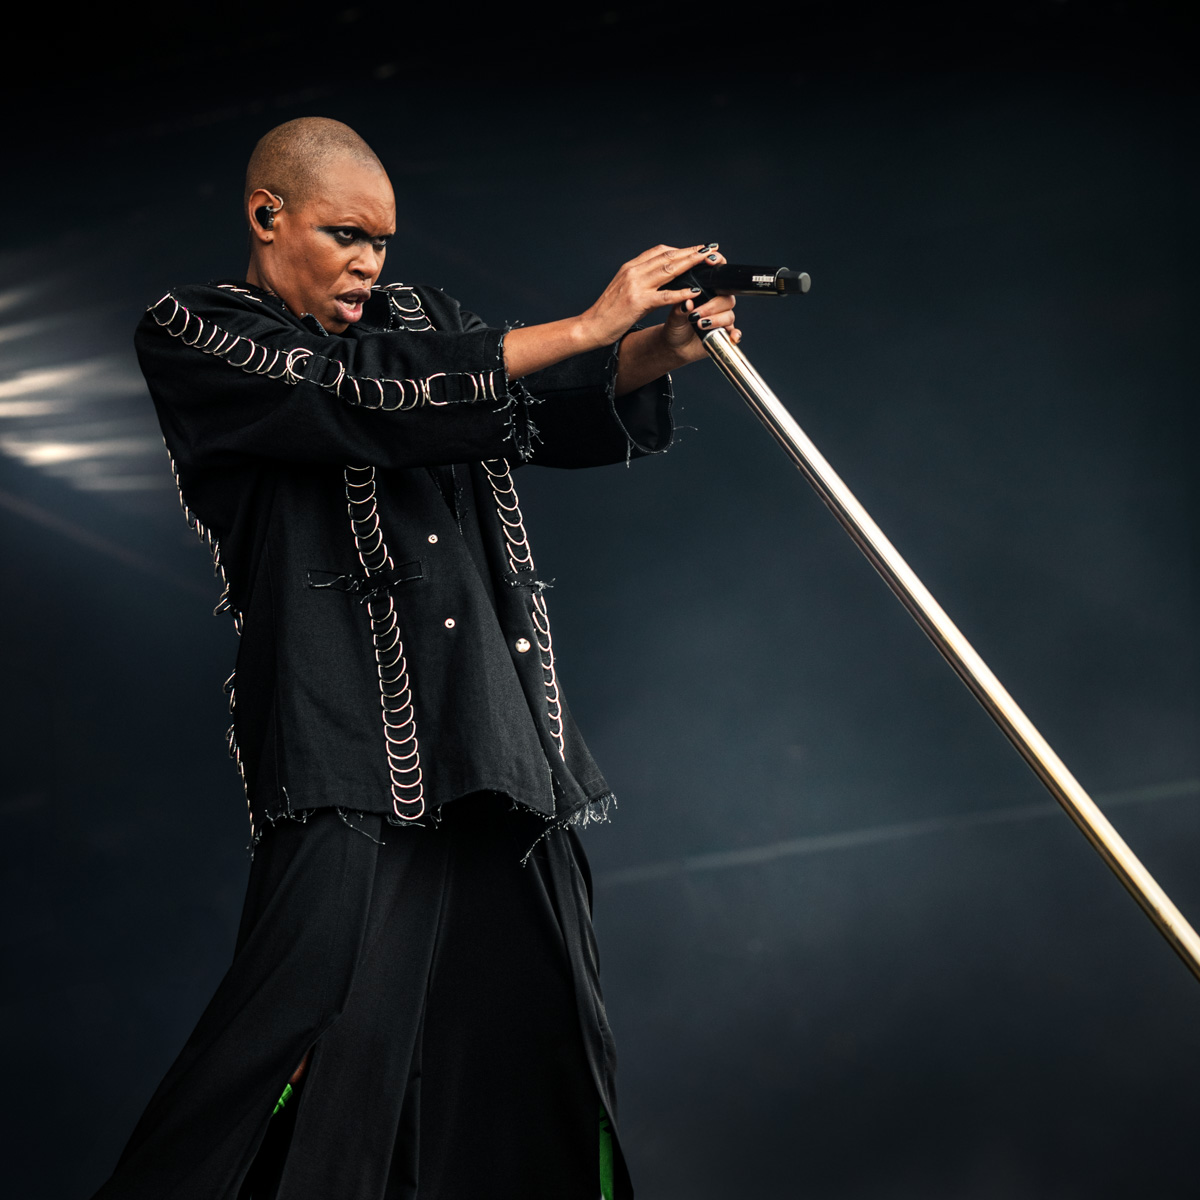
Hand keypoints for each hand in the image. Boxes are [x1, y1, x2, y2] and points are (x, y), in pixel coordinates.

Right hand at [579, 243, 739, 349]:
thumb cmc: (609, 312)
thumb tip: (666, 281)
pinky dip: (681, 292)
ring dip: (691, 264)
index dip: (681, 249)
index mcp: (631, 267)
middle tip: (711, 250)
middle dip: (692, 252)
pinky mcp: (637, 302)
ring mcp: (635, 286)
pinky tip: (694, 291)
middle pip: (668, 256)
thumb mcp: (626, 290)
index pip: (659, 251)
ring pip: (669, 270)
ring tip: (708, 262)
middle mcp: (633, 272)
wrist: (591, 326)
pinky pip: (664, 295)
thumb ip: (644, 282)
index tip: (697, 248)